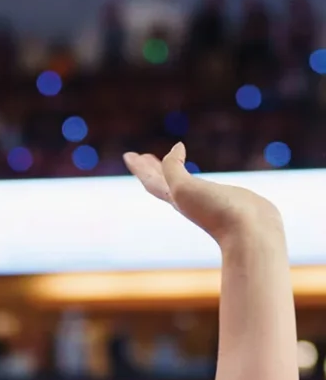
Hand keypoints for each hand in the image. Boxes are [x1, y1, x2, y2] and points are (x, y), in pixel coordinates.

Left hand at [125, 143, 282, 243]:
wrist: (250, 231)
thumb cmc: (215, 211)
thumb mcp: (184, 187)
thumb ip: (173, 167)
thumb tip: (176, 147)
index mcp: (175, 198)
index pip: (150, 180)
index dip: (139, 167)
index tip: (128, 155)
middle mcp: (188, 201)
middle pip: (162, 182)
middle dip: (151, 169)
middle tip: (142, 157)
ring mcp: (207, 201)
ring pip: (183, 183)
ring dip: (173, 172)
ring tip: (171, 161)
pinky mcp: (226, 200)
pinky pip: (205, 185)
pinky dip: (200, 177)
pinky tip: (204, 177)